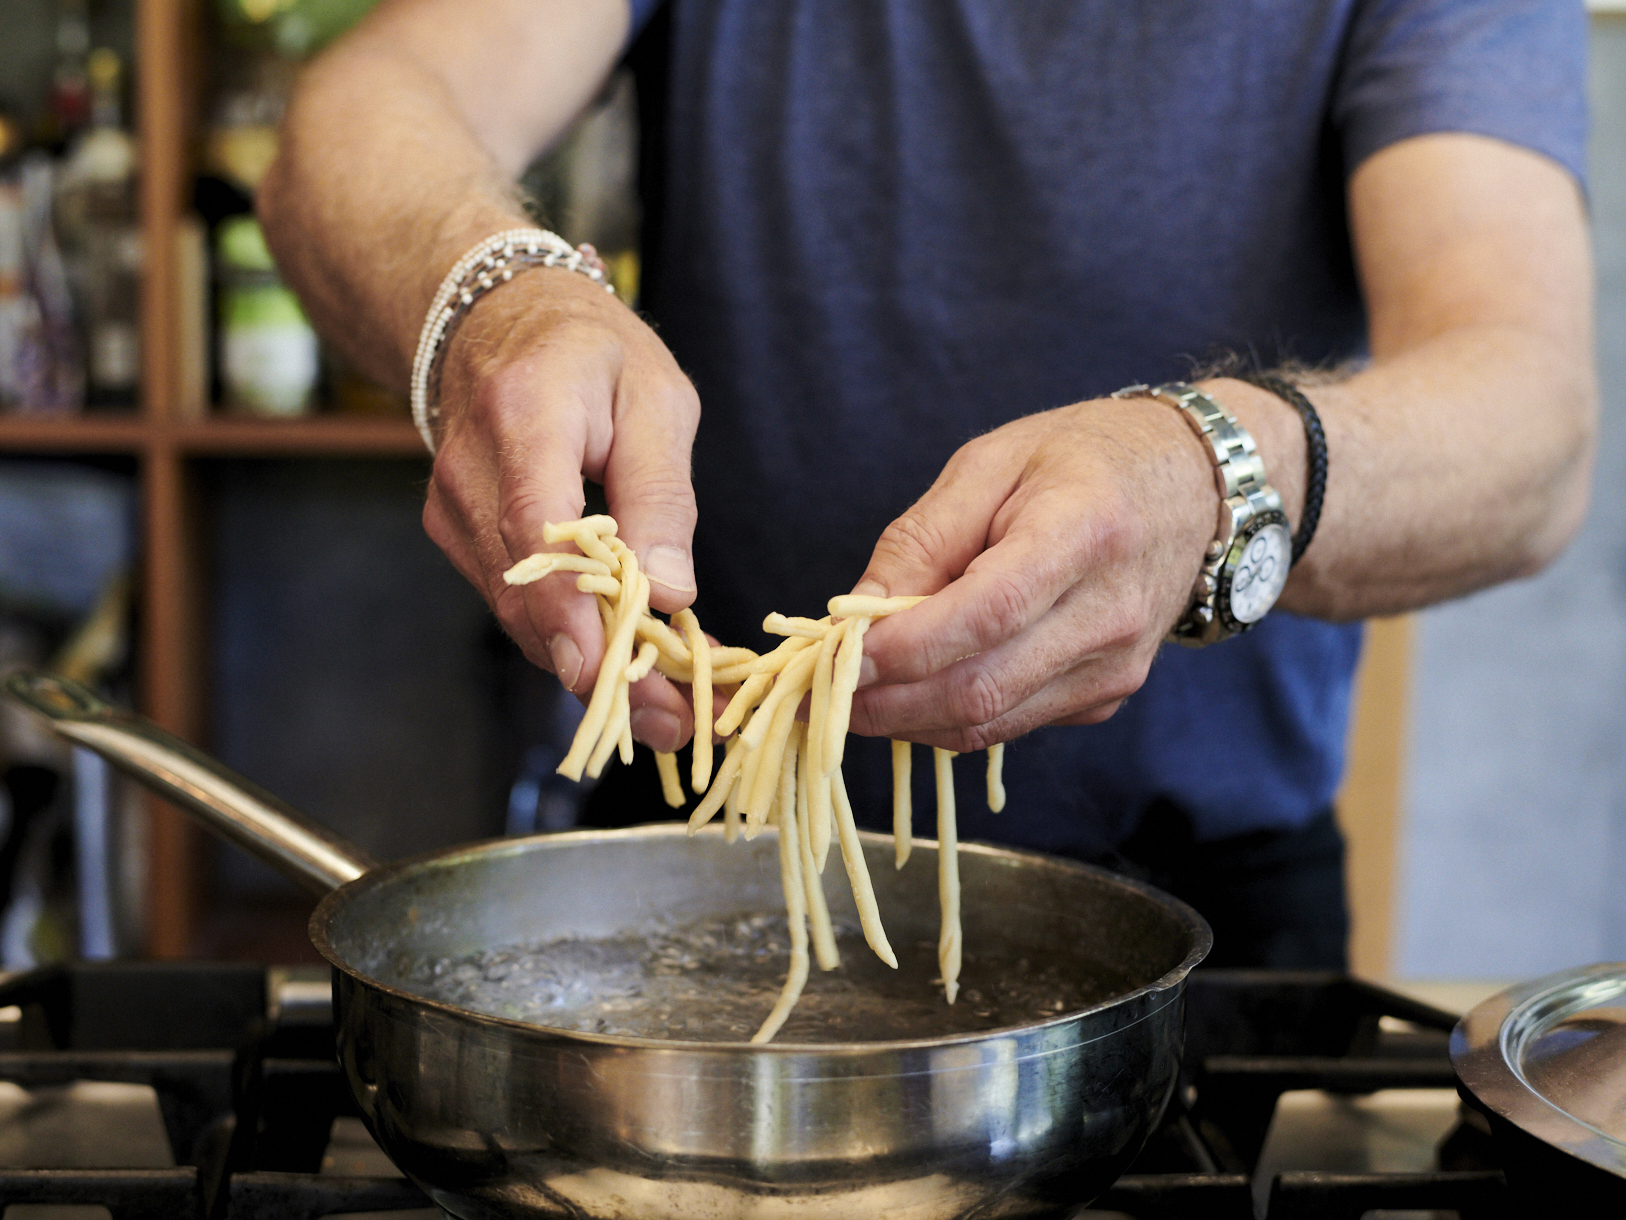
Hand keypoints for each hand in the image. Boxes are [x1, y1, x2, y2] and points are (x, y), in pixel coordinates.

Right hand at [422, 267, 700, 751]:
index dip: (574, 615)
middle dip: (603, 671)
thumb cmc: (593, 352)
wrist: (498, 317)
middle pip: (528, 595)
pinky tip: (625, 666)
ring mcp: (453, 509)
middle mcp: (471, 472)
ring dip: (592, 668)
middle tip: (678, 724)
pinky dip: (569, 638)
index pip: (538, 532)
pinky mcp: (456, 535)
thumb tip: (666, 592)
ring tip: (669, 713)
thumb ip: (661, 494)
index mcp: (524, 416)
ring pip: (520, 613)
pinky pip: (515, 602)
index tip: (616, 680)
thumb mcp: (657, 399)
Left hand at [845, 395, 1221, 750]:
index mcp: (1083, 533)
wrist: (1194, 488)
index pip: (985, 614)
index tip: (831, 659)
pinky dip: (948, 717)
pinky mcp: (1107, 697)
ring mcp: (1115, 667)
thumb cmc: (1084, 459)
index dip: (902, 650)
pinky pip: (1011, 725)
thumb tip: (855, 616)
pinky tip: (913, 691)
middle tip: (815, 696)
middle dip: (885, 703)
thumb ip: (920, 540)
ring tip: (848, 697)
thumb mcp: (990, 462)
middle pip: (981, 688)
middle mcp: (1109, 614)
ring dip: (907, 720)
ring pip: (989, 723)